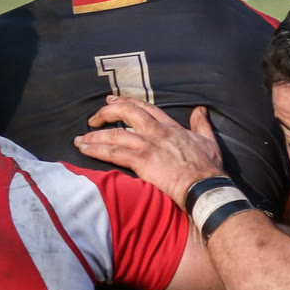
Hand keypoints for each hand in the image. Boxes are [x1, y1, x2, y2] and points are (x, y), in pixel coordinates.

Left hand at [73, 96, 224, 205]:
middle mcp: (156, 132)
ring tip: (80, 140)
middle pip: (126, 112)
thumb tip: (200, 110)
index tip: (112, 101)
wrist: (206, 187)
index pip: (145, 108)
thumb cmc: (208, 169)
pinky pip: (113, 153)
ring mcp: (148, 145)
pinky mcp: (142, 161)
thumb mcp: (209, 141)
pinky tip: (84, 150)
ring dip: (94, 136)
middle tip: (92, 118)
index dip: (127, 102)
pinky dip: (96, 150)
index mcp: (170, 127)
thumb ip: (201, 124)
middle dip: (106, 113)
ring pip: (114, 134)